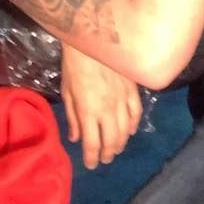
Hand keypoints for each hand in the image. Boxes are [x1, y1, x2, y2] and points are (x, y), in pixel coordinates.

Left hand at [61, 44, 142, 169]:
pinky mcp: (132, 90)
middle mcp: (108, 109)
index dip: (92, 158)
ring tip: (116, 149)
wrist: (92, 39)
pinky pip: (136, 113)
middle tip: (104, 160)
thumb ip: (73, 117)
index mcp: (89, 111)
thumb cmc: (74, 65)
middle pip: (112, 141)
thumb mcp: (67, 92)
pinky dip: (134, 125)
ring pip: (126, 130)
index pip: (93, 144)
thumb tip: (75, 138)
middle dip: (108, 154)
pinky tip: (130, 131)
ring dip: (121, 143)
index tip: (91, 165)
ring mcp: (123, 100)